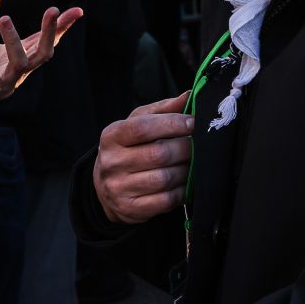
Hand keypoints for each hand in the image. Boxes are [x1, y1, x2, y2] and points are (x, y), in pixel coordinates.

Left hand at [0, 0, 81, 151]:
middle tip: (53, 10)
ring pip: (20, 66)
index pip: (43, 39)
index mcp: (14, 55)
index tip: (78, 10)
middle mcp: (14, 71)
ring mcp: (2, 85)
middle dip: (50, 32)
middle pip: (42, 52)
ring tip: (5, 18)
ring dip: (15, 43)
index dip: (61, 27)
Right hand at [92, 93, 193, 223]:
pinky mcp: (131, 208)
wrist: (106, 187)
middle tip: (198, 144)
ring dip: (186, 170)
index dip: (171, 124)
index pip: (141, 128)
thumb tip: (189, 95)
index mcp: (111, 136)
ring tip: (191, 163)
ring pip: (165, 178)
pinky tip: (185, 182)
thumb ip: (162, 110)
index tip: (191, 122)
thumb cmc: (127, 149)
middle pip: (158, 154)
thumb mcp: (136, 125)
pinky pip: (167, 200)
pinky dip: (182, 190)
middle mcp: (111, 162)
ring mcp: (119, 187)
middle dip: (185, 148)